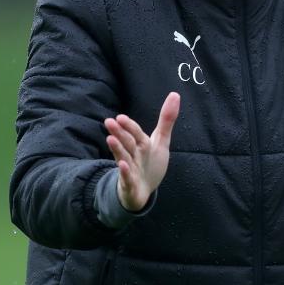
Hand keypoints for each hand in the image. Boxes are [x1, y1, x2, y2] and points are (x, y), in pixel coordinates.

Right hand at [104, 92, 180, 210]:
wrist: (142, 190)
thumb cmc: (150, 163)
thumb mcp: (161, 141)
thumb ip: (167, 120)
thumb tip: (175, 94)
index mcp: (141, 145)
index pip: (136, 134)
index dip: (129, 126)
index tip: (120, 117)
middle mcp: (134, 155)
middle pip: (127, 143)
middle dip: (119, 133)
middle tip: (109, 121)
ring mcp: (131, 170)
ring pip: (123, 158)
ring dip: (117, 149)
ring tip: (110, 139)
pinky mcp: (130, 185)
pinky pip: (127, 179)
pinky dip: (125, 173)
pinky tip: (122, 166)